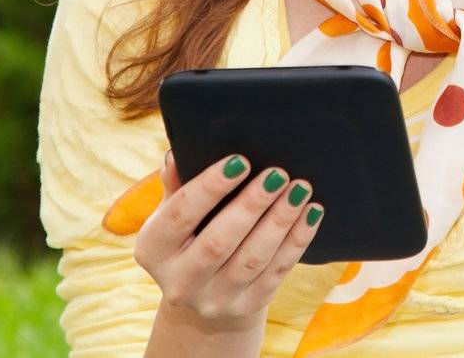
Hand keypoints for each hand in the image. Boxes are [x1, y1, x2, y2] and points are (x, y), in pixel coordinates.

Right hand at [133, 150, 324, 330]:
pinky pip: (276, 272)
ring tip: (300, 189)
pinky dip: (297, 241)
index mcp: (152, 250)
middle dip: (252, 205)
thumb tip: (175, 156)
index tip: (241, 160)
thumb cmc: (192, 233)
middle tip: (278, 174)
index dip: (209, 187)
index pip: (179, 215)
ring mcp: (213, 300)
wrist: (205, 291)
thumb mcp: (174, 213)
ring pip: (252, 259)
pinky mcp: (246, 306)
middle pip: (218, 242)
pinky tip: (312, 213)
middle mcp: (179, 282)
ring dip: (279, 221)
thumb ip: (176, 185)